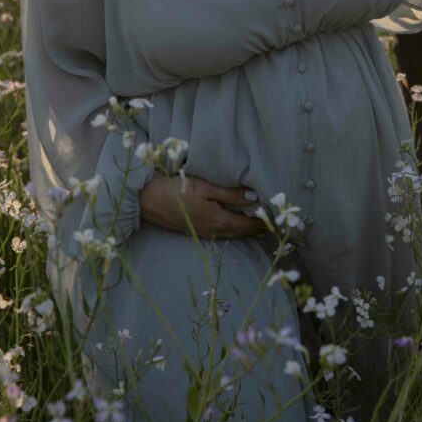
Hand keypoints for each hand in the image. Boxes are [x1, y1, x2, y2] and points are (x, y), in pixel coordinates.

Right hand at [139, 174, 266, 239]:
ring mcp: (201, 232)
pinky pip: (218, 233)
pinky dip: (229, 230)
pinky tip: (229, 225)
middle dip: (254, 230)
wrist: (148, 199)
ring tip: (254, 227)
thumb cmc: (177, 189)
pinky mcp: (193, 230)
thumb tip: (254, 197)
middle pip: (238, 232)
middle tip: (268, 227)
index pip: (245, 225)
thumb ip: (230, 194)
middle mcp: (211, 230)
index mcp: (217, 220)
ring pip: (228, 234)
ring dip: (242, 231)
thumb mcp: (205, 187)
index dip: (260, 224)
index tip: (273, 221)